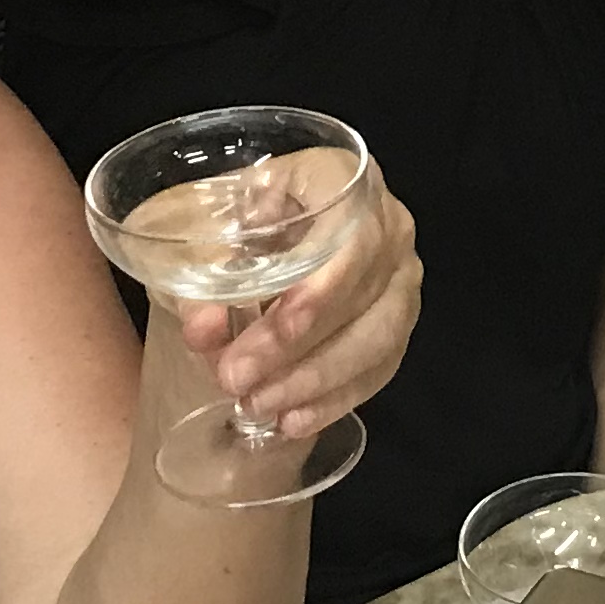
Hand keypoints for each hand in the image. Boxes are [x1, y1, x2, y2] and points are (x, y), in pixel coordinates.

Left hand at [183, 176, 421, 440]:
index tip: (273, 329)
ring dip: (314, 381)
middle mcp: (390, 228)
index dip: (319, 292)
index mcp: (348, 182)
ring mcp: (400, 280)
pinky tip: (291, 421)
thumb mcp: (213, 224)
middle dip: (297, 349)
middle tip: (235, 379)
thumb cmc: (239, 213)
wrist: (270, 222)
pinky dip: (334, 400)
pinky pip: (379, 370)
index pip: (353, 242)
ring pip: (377, 341)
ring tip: (256, 405)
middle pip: (362, 298)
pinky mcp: (398, 325)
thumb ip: (206, 272)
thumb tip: (204, 329)